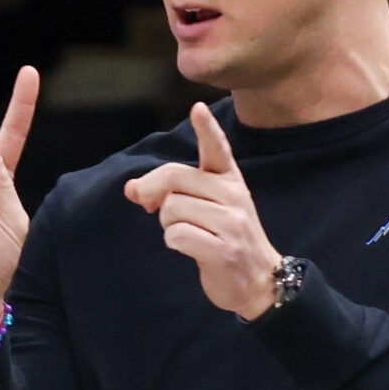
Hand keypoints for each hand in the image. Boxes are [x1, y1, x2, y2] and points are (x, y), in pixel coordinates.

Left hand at [123, 103, 283, 318]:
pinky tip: (192, 249)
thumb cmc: (225, 238)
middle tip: (151, 207)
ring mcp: (232, 223)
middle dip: (153, 193)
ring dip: (167, 224)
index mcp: (230, 180)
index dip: (206, 129)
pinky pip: (177, 236)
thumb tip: (131, 188)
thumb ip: (175, 191)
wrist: (257, 280)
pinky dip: (174, 243)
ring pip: (172, 208)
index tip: (197, 108)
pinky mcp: (224, 250)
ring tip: (188, 233)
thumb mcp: (209, 207)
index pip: (217, 149)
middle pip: (174, 177)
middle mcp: (234, 195)